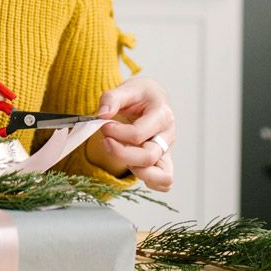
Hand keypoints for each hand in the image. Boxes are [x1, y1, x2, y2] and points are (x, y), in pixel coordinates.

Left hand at [94, 76, 175, 191]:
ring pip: (162, 176)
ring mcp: (167, 150)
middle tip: (106, 141)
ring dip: (136, 171)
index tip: (104, 125)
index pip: (138, 134)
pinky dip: (149, 180)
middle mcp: (168, 135)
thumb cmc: (141, 95)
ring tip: (121, 155)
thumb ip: (112, 99)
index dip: (116, 133)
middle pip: (148, 157)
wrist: (152, 98)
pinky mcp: (162, 160)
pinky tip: (132, 167)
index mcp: (162, 115)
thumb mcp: (127, 88)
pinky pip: (164, 182)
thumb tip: (102, 114)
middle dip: (121, 153)